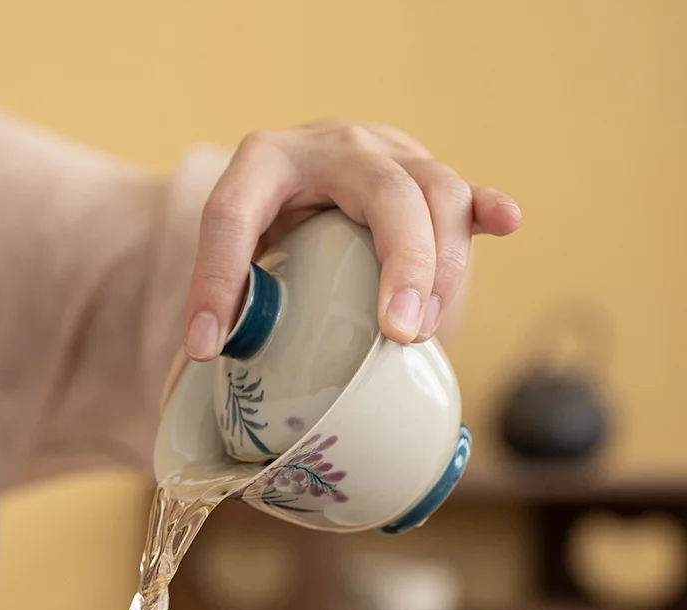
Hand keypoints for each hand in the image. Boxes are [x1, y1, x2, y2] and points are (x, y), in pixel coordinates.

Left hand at [183, 120, 521, 360]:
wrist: (314, 165)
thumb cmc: (271, 219)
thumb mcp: (239, 246)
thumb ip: (225, 292)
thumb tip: (204, 362)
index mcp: (265, 162)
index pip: (234, 214)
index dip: (217, 281)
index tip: (210, 346)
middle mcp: (333, 146)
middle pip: (384, 192)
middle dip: (402, 262)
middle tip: (400, 331)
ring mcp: (388, 154)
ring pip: (437, 192)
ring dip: (442, 264)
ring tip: (423, 329)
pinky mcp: (424, 174)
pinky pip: (463, 189)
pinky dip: (486, 208)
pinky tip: (506, 222)